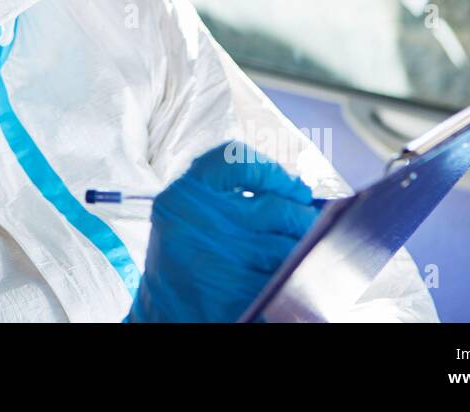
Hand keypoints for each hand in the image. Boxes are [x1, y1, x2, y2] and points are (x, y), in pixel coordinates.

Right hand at [127, 141, 319, 321]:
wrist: (163, 308)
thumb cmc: (185, 254)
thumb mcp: (190, 212)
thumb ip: (230, 195)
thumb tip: (296, 189)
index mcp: (184, 194)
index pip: (237, 162)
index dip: (273, 171)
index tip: (293, 187)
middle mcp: (196, 221)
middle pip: (275, 208)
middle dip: (300, 217)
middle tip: (306, 224)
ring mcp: (213, 260)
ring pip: (285, 248)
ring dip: (300, 251)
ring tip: (296, 253)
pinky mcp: (229, 297)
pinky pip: (279, 281)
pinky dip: (289, 280)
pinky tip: (282, 279)